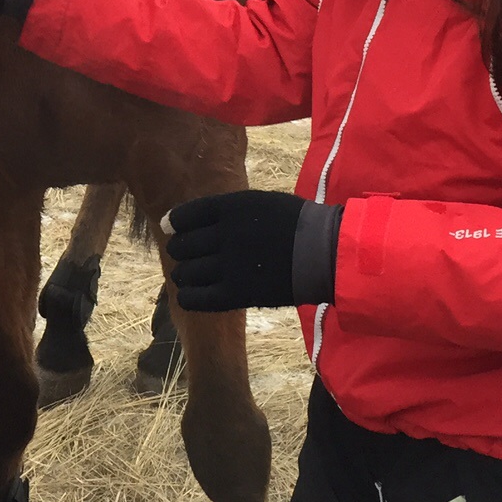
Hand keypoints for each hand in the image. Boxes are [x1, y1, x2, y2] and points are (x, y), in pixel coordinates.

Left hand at [164, 191, 308, 311]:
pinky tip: (192, 295)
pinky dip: (188, 297)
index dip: (176, 225)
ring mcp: (230, 265)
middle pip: (182, 246)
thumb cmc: (296, 224)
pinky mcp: (237, 294)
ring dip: (184, 275)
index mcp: (230, 208)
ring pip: (186, 273)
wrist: (328, 253)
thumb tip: (173, 221)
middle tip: (188, 256)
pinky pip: (195, 299)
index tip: (176, 231)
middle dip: (180, 251)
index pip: (184, 216)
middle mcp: (225, 234)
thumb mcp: (259, 202)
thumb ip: (221, 210)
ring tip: (193, 276)